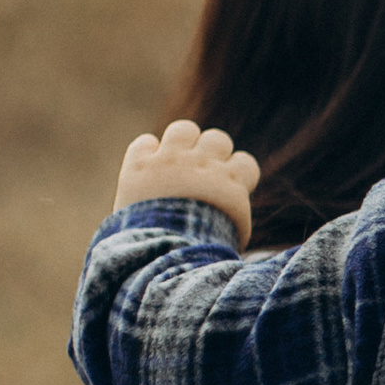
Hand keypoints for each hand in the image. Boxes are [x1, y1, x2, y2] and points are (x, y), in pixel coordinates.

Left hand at [116, 121, 259, 245]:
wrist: (163, 255)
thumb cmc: (202, 254)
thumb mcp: (232, 237)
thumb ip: (233, 215)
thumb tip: (231, 214)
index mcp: (230, 183)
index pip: (245, 162)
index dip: (236, 174)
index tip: (225, 189)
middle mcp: (203, 164)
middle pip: (217, 139)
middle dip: (210, 155)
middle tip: (199, 176)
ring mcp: (170, 160)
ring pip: (184, 129)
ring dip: (181, 144)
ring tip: (173, 165)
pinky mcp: (140, 165)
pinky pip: (145, 143)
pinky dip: (146, 154)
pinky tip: (147, 171)